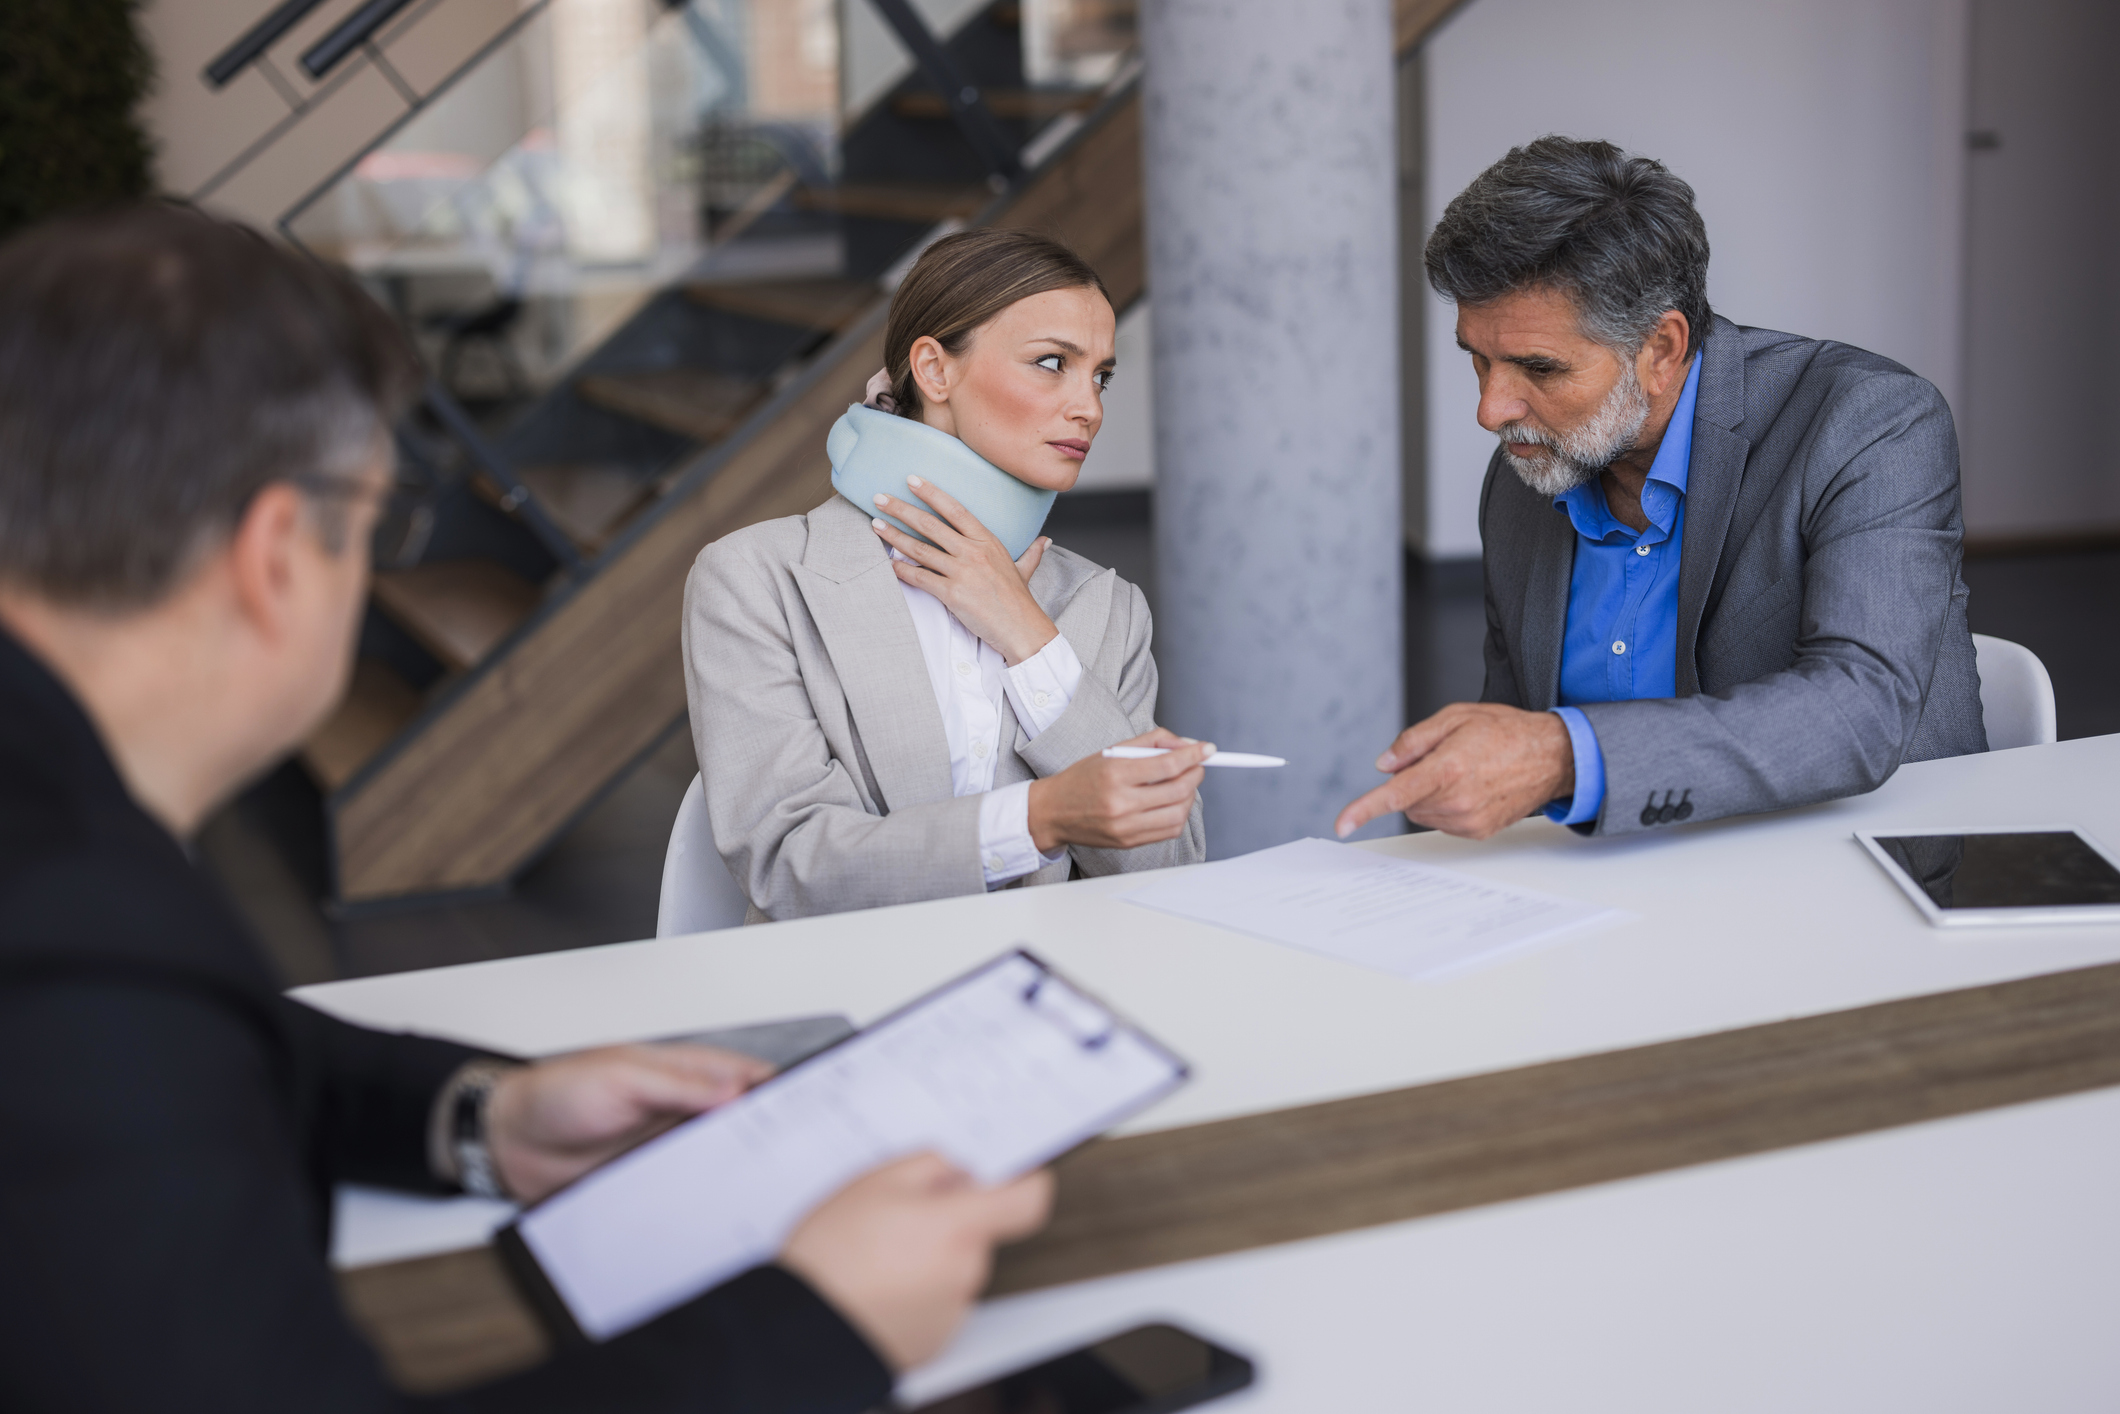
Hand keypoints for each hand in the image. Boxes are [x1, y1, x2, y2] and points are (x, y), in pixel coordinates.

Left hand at [485, 1044, 770, 1202]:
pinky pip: (690, 1192)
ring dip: (738, 1173)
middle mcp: (684, 1111)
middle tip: (793, 1161)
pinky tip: (719, 1211)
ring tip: (763, 1191)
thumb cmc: (557, 1094)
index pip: (747, 1078)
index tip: (808, 1113)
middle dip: (768, 1140)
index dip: (780, 1092)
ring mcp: (671, 1148)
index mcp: (685, 1073)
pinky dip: (706, 1199)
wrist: (510, 1143)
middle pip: (742, 1125)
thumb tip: (733, 1091)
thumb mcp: (621, 1077)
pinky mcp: (654, 1181)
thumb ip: (678, 1085)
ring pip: (721, 1161)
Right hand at [781, 1154, 1052, 1371]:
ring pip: (955, 1266)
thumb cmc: (832, 1255)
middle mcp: (967, 1271)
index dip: (1025, 1181)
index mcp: (960, 1227)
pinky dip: (915, 1290)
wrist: (801, 1329)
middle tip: (898, 1215)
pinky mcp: (934, 1340)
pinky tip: (877, 1284)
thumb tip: (959, 1168)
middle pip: (979, 1232)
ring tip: (876, 1253)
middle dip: (949, 1219)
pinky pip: (937, 1301)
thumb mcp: (874, 1181)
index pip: (1029, 1201)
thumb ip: (930, 1165)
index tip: (1010, 1175)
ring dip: (928, 1256)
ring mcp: (952, 1310)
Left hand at [871, 477, 1059, 663]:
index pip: (955, 509)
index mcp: (988, 541)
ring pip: (920, 549)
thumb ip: (1031, 552)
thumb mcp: (1026, 570)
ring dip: (894, 535)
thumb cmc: (1020, 601)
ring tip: (876, 524)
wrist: (1023, 629)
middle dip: (901, 509)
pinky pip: (919, 578)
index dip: (932, 493)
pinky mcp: (952, 594)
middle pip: (931, 524)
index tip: (912, 480)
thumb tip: (1045, 541)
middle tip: (879, 498)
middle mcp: (973, 552)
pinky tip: (887, 563)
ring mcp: (962, 572)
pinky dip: (901, 570)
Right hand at [1027, 727, 1209, 853]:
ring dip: (1190, 795)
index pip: (1167, 765)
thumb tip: (1187, 745)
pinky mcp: (1129, 842)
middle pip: (1178, 789)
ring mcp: (1125, 826)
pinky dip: (1178, 814)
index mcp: (1115, 774)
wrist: (1053, 812)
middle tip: (1198, 765)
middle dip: (1195, 774)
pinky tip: (1172, 802)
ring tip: (1184, 783)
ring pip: (1178, 813)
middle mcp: (1121, 803)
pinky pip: (1168, 830)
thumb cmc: (1082, 778)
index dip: (1194, 756)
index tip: (1208, 749)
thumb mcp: (1113, 751)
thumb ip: (1151, 743)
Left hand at [1333, 703, 1574, 840]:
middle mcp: (1457, 800)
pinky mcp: (1477, 832)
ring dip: (1428, 794)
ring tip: (1462, 770)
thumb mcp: (1455, 717)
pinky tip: (1471, 787)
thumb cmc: (1506, 731)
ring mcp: (1468, 820)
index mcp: (1447, 768)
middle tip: (1443, 758)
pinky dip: (1445, 805)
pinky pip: (1442, 821)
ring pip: (1421, 812)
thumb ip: (1413, 741)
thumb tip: (1385, 764)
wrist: (1552, 757)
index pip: (1395, 794)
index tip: (1343, 824)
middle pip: (1406, 800)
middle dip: (1412, 780)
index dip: (1364, 809)